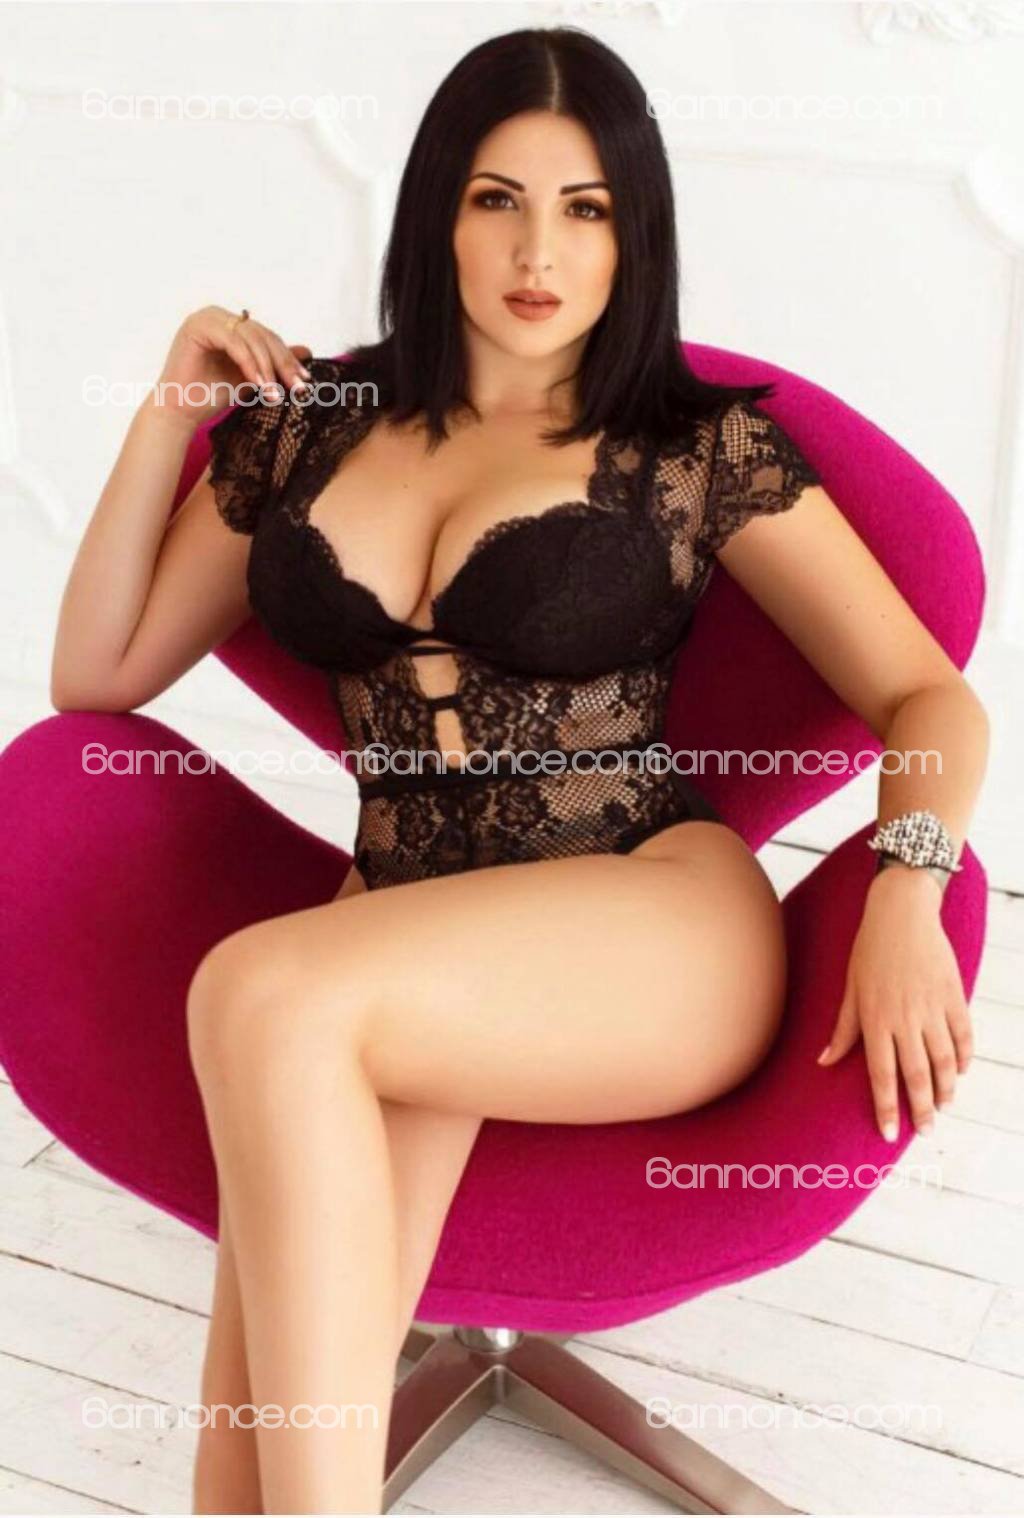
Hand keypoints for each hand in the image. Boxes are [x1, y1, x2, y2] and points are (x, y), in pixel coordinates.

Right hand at [152, 305, 313, 428]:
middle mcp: (218, 315)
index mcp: (230, 323)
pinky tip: (260, 385)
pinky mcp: (198, 327)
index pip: (266, 336)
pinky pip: (234, 343)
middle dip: (282, 363)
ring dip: (267, 367)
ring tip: (275, 393)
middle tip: (298, 388)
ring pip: (250, 338)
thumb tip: (307, 350)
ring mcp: (206, 317)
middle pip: (261, 335)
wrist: (181, 412)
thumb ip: (274, 362)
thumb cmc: (211, 395)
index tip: (305, 381)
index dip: (287, 358)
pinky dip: (249, 364)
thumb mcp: (252, 377)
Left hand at [816, 866, 973, 1141]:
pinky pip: (963, 1035)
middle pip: (916, 1075)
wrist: (902, 913)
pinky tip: (960, 1072)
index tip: (887, 1134)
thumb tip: (824, 1062)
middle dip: (921, 1109)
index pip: (882, 1075)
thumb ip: (843, 1029)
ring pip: (944, 1060)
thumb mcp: (850, 988)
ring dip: (946, 1089)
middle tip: (925, 1132)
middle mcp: (905, 1019)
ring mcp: (932, 1008)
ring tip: (944, 1108)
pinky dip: (964, 1057)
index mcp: (876, 1019)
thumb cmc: (869, 950)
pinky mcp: (953, 996)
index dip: (886, 1107)